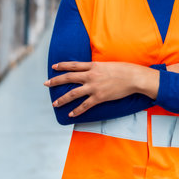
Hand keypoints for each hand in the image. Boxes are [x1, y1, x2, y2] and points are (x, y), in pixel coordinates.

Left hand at [44, 61, 158, 116]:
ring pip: (73, 93)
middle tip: (46, 84)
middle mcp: (91, 75)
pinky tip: (70, 114)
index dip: (62, 65)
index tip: (53, 67)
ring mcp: (94, 87)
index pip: (73, 65)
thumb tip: (91, 70)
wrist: (133, 77)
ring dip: (62, 99)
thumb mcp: (107, 64)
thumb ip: (97, 68)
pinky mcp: (99, 97)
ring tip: (54, 103)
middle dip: (55, 81)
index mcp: (93, 66)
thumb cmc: (123, 69)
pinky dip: (76, 111)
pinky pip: (84, 105)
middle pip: (69, 77)